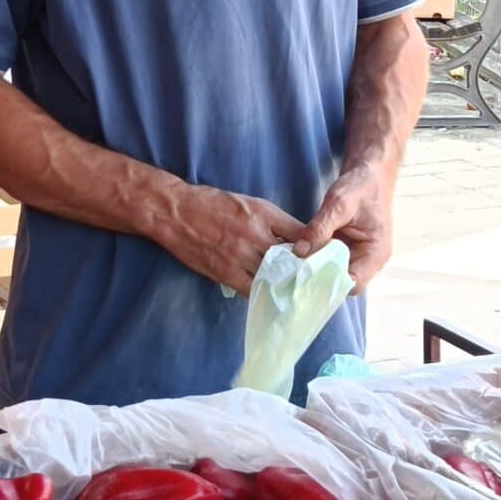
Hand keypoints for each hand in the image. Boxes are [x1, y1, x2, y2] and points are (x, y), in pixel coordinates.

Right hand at [153, 183, 302, 294]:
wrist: (176, 211)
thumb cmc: (212, 203)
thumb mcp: (248, 203)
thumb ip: (272, 220)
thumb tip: (296, 239)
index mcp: (263, 214)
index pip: (300, 233)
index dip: (314, 247)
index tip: (324, 258)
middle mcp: (255, 235)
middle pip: (291, 259)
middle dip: (304, 270)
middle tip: (316, 282)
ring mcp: (240, 256)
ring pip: (274, 278)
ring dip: (285, 285)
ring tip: (297, 293)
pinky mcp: (225, 272)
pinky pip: (252, 289)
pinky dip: (263, 293)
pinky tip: (270, 296)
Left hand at [298, 162, 395, 291]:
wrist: (369, 173)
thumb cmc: (361, 186)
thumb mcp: (339, 203)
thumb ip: (320, 227)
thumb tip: (299, 252)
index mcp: (376, 254)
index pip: (352, 284)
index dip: (329, 284)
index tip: (304, 276)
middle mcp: (370, 261)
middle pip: (342, 283)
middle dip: (319, 278)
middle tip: (293, 272)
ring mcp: (359, 256)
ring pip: (334, 274)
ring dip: (316, 269)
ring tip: (294, 265)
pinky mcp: (348, 249)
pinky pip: (330, 261)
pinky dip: (316, 259)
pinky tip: (300, 255)